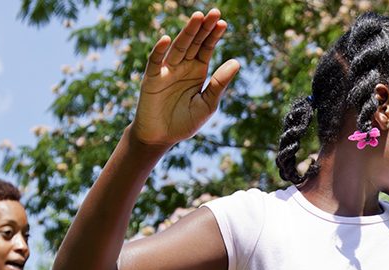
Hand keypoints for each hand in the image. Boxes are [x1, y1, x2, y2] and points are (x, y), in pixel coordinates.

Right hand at [131, 8, 240, 146]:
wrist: (161, 138)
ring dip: (187, 32)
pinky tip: (166, 39)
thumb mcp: (207, 104)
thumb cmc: (185, 122)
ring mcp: (167, 70)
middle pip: (194, 42)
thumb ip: (219, 84)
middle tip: (213, 12)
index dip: (214, 35)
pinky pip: (155, 61)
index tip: (222, 23)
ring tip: (197, 17)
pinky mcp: (152, 78)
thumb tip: (236, 62)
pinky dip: (159, 50)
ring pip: (178, 47)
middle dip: (203, 28)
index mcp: (197, 70)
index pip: (207, 48)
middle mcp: (182, 66)